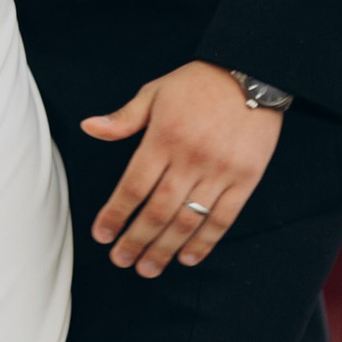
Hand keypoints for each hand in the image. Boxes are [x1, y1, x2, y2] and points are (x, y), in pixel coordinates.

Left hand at [82, 61, 282, 275]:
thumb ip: (123, 118)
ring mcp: (220, 171)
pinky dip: (205, 241)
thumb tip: (89, 128)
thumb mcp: (155, 92)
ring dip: (165, 248)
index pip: (133, 186)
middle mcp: (190, 158)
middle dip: (136, 240)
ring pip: (188, 220)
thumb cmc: (198, 84)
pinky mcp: (245, 179)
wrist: (252, 74)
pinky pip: (223, 218)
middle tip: (121, 260)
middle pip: (158, 210)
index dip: (115, 214)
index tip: (102, 235)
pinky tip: (188, 257)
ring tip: (148, 267)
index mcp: (163, 138)